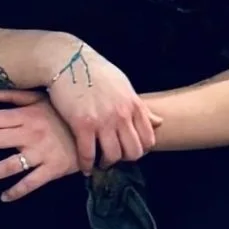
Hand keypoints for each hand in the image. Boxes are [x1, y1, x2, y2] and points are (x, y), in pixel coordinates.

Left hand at [0, 95, 83, 200]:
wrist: (96, 129)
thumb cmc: (65, 113)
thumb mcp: (40, 98)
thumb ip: (13, 96)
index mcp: (25, 115)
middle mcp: (29, 134)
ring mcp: (40, 153)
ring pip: (8, 165)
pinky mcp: (52, 169)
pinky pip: (31, 183)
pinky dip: (16, 191)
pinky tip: (3, 197)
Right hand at [39, 37, 155, 166]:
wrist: (68, 61)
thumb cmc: (96, 72)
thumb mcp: (124, 86)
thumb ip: (141, 107)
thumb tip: (160, 121)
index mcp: (134, 104)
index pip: (148, 139)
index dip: (140, 150)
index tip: (129, 150)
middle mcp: (122, 114)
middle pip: (133, 152)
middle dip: (125, 159)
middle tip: (115, 158)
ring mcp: (103, 120)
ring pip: (113, 156)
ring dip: (107, 163)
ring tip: (100, 162)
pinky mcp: (82, 124)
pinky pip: (88, 153)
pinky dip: (87, 165)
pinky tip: (85, 167)